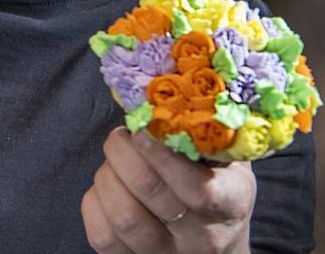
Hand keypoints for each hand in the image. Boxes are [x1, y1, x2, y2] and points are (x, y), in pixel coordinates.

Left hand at [81, 128, 254, 253]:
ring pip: (122, 215)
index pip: (198, 189)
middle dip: (123, 153)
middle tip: (122, 136)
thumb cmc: (216, 186)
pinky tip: (107, 188)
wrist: (216, 246)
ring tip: (115, 162)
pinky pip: (101, 234)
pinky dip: (94, 202)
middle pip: (148, 192)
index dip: (162, 157)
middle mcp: (202, 237)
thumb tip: (168, 87)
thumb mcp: (227, 160)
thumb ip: (207, 130)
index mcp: (231, 204)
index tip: (143, 131)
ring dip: (107, 177)